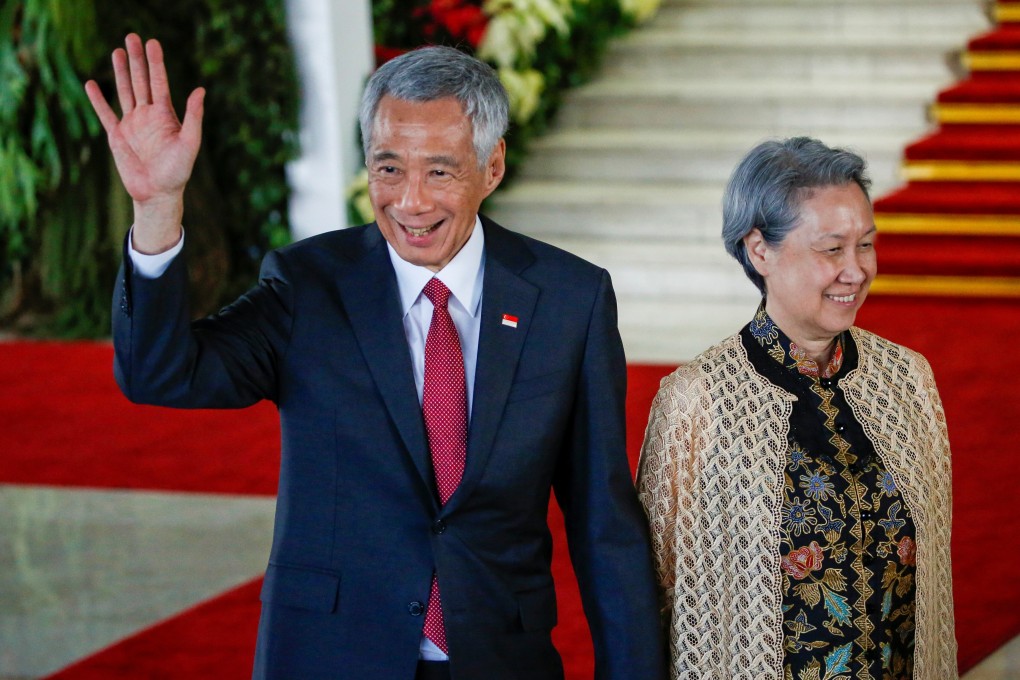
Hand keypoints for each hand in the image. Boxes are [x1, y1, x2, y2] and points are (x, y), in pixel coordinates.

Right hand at [85, 34, 204, 252]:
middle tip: (132, 36)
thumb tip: (200, 89)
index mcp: (166, 116)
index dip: (156, 62)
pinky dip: (98, 100)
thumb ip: (194, 117)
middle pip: (141, 81)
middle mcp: (148, 116)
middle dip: (137, 59)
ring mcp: (132, 124)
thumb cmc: (178, 172)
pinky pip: (105, 114)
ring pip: (125, 92)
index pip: (159, 82)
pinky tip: (92, 84)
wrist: (158, 194)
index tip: (152, 43)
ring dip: (121, 72)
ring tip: (117, 51)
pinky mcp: (117, 136)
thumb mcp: (190, 143)